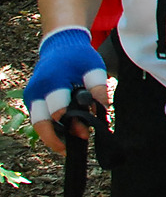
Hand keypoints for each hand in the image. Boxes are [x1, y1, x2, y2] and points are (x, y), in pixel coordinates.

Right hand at [24, 27, 107, 154]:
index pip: (58, 111)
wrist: (61, 46)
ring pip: (38, 125)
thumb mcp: (93, 67)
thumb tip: (103, 108)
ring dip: (52, 137)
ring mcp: (31, 97)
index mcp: (52, 81)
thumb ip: (97, 87)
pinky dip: (51, 129)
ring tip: (68, 147)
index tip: (87, 133)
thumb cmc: (79, 57)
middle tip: (70, 150)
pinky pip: (39, 120)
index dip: (72, 125)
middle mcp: (36, 91)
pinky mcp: (31, 101)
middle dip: (56, 139)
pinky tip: (65, 137)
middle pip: (41, 124)